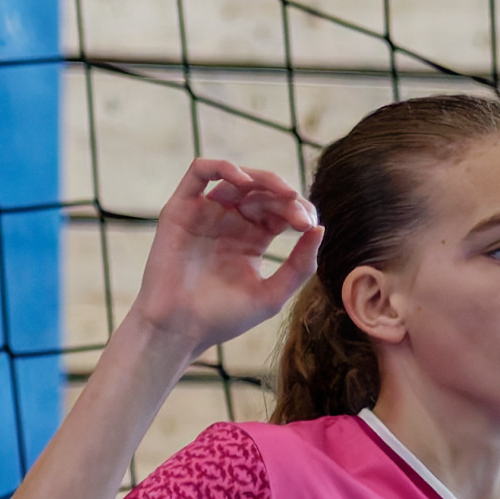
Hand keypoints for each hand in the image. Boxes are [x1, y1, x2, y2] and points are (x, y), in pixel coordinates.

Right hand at [129, 158, 322, 356]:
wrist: (179, 330)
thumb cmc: (222, 318)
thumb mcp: (271, 295)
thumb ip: (299, 266)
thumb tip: (321, 229)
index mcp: (253, 238)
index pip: (282, 210)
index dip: (300, 210)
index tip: (310, 226)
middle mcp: (230, 221)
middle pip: (264, 192)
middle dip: (287, 199)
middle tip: (301, 217)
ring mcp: (205, 212)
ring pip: (237, 177)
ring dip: (264, 180)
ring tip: (284, 194)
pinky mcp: (181, 209)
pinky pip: (199, 171)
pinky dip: (223, 168)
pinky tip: (244, 183)